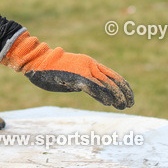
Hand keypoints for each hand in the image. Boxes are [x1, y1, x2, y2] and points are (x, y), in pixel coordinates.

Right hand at [0, 32, 133, 109]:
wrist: (37, 61)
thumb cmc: (50, 70)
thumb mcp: (70, 76)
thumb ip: (82, 82)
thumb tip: (91, 92)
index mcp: (89, 64)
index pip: (111, 75)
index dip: (122, 86)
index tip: (128, 97)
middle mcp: (90, 65)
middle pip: (113, 79)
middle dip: (123, 92)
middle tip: (130, 104)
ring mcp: (84, 69)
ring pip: (106, 83)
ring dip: (116, 96)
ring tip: (124, 106)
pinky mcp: (77, 75)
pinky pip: (94, 86)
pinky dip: (103, 95)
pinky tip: (109, 103)